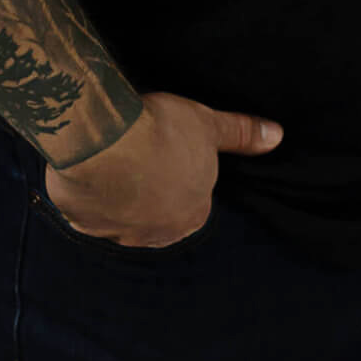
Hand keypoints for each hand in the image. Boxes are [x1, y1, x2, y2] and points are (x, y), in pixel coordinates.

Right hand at [43, 91, 282, 248]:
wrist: (106, 140)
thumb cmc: (163, 131)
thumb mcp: (209, 126)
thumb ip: (241, 134)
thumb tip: (277, 136)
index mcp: (191, 216)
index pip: (194, 203)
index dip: (182, 175)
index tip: (170, 152)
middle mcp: (156, 234)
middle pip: (156, 213)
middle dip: (150, 189)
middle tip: (143, 152)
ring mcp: (116, 232)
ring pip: (120, 215)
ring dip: (118, 193)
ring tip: (115, 157)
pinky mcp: (83, 222)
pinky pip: (88, 210)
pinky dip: (89, 193)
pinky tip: (90, 167)